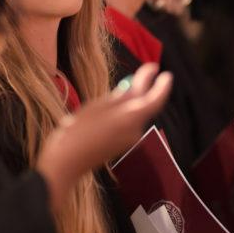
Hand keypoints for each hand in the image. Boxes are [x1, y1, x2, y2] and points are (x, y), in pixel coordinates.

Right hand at [37, 63, 171, 209]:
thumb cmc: (79, 129)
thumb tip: (138, 84)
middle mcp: (135, 131)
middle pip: (145, 106)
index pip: (156, 100)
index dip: (163, 86)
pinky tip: (112, 106)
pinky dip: (125, 112)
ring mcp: (129, 140)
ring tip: (124, 86)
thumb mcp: (100, 105)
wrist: (67, 161)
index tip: (166, 73)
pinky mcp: (121, 145)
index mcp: (131, 118)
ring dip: (133, 100)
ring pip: (136, 114)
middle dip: (146, 89)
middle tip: (145, 71)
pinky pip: (128, 123)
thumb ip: (123, 94)